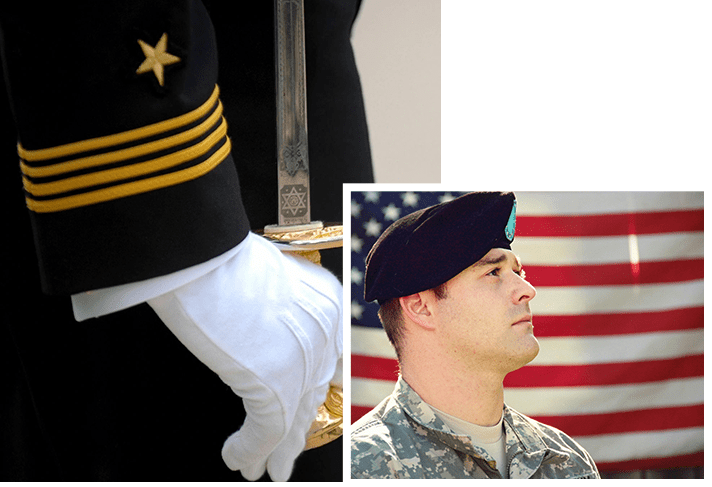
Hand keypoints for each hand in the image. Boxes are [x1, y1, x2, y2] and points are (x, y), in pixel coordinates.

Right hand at [148, 233, 341, 480]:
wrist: (206, 256)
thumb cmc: (221, 256)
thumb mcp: (263, 279)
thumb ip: (272, 307)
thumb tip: (255, 335)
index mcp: (326, 302)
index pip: (326, 357)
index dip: (314, 387)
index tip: (307, 405)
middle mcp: (323, 335)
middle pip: (311, 392)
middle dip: (296, 427)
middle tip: (284, 454)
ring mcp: (302, 362)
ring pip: (292, 418)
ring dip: (273, 449)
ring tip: (261, 470)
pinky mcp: (276, 386)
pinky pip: (266, 431)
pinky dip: (250, 450)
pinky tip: (237, 460)